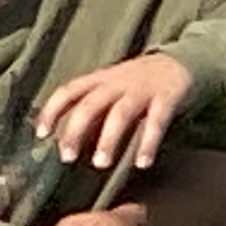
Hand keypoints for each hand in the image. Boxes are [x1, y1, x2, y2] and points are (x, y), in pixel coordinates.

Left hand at [33, 51, 197, 170]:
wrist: (184, 61)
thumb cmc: (142, 83)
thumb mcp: (113, 87)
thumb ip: (94, 107)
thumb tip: (67, 139)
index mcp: (101, 79)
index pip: (69, 91)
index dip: (52, 111)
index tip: (41, 135)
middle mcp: (119, 82)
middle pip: (90, 104)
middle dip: (76, 131)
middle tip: (67, 158)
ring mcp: (144, 89)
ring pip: (120, 113)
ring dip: (108, 140)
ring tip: (101, 164)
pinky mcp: (168, 97)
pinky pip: (156, 122)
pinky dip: (148, 142)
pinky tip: (143, 163)